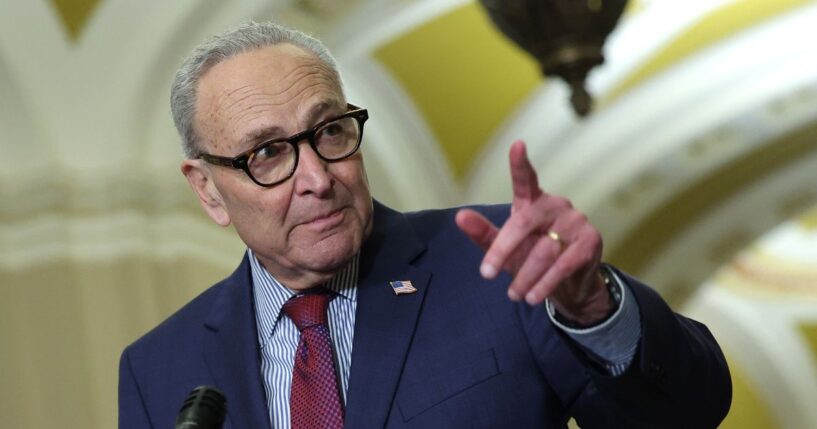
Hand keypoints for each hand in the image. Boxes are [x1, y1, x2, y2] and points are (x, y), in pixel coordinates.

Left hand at [455, 141, 612, 324]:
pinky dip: (544, 284)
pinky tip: (532, 297)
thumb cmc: (532, 258)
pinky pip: (562, 265)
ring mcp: (576, 222)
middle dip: (502, 250)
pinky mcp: (590, 242)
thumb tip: (459, 217)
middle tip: (486, 273)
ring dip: (525, 276)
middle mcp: (556, 205)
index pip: (526, 179)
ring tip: (513, 294)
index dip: (520, 163)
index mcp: (533, 201)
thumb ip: (483, 234)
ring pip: (543, 250)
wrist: (569, 286)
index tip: (518, 145)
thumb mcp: (505, 248)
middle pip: (523, 223)